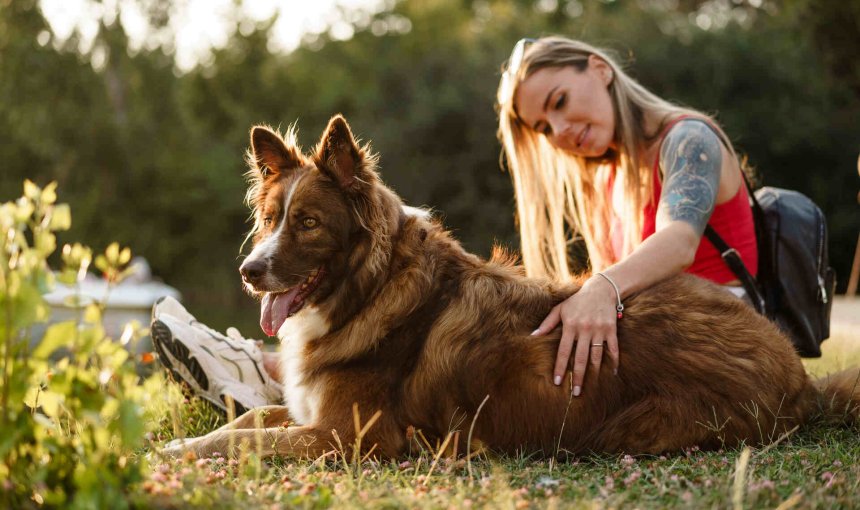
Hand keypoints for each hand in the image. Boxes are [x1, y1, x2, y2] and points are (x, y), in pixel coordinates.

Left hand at [531, 275, 620, 395]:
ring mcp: (599, 330)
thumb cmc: (577, 301)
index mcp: (570, 325)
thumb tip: (533, 336)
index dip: (560, 367)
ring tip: (591, 387)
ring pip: (596, 356)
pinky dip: (614, 361)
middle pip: (580, 357)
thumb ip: (547, 324)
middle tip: (575, 393)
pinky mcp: (611, 330)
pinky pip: (613, 349)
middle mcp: (584, 329)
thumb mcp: (560, 309)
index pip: (563, 351)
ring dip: (594, 373)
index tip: (557, 382)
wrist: (601, 289)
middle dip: (577, 376)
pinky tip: (612, 373)